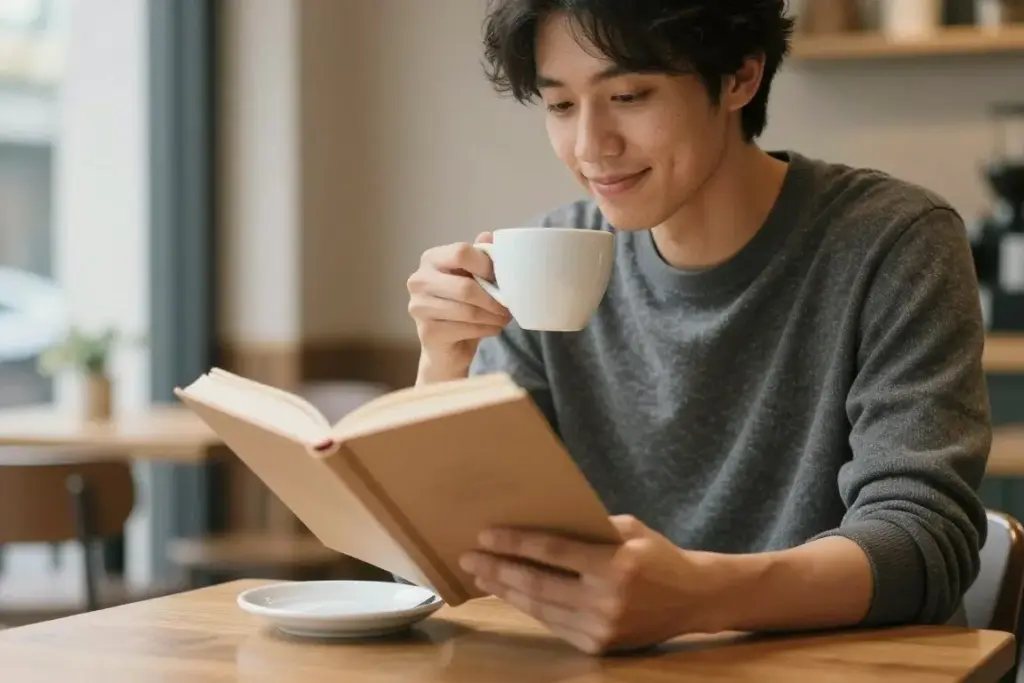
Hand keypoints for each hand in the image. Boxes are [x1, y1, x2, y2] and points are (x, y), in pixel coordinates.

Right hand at [407, 232, 510, 381]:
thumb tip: (490, 235)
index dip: (487, 265)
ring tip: (504, 318)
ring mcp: (419, 307)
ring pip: (468, 311)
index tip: (502, 278)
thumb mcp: (473, 276)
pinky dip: (487, 329)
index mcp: (431, 258)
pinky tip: (493, 328)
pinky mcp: (427, 332)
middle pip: (466, 287)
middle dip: (494, 299)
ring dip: (493, 316)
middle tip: (510, 306)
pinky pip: (466, 329)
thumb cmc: (462, 304)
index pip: (461, 252)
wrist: (446, 345)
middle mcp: (419, 280)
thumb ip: (480, 255)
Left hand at [459, 515, 722, 654]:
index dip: (515, 543)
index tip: (485, 535)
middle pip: (538, 584)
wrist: (694, 599)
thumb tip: (537, 521)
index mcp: (615, 565)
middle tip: (470, 558)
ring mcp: (602, 628)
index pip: (553, 552)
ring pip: (541, 608)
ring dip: (506, 591)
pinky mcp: (599, 645)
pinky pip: (554, 624)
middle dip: (499, 569)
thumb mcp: (627, 529)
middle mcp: (607, 600)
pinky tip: (510, 594)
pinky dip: (529, 608)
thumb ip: (587, 528)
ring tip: (482, 576)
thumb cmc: (656, 554)